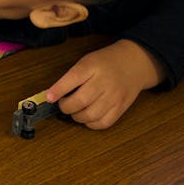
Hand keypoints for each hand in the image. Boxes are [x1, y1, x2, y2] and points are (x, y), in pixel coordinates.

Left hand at [44, 40, 164, 129]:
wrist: (134, 63)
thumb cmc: (106, 62)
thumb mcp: (88, 60)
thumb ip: (73, 76)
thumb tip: (55, 94)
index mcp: (93, 66)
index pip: (73, 78)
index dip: (58, 90)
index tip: (49, 97)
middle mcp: (104, 81)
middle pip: (81, 100)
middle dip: (66, 107)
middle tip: (63, 104)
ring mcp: (114, 96)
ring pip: (90, 115)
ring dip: (77, 117)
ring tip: (75, 111)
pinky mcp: (121, 108)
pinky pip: (103, 123)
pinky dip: (91, 124)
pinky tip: (88, 117)